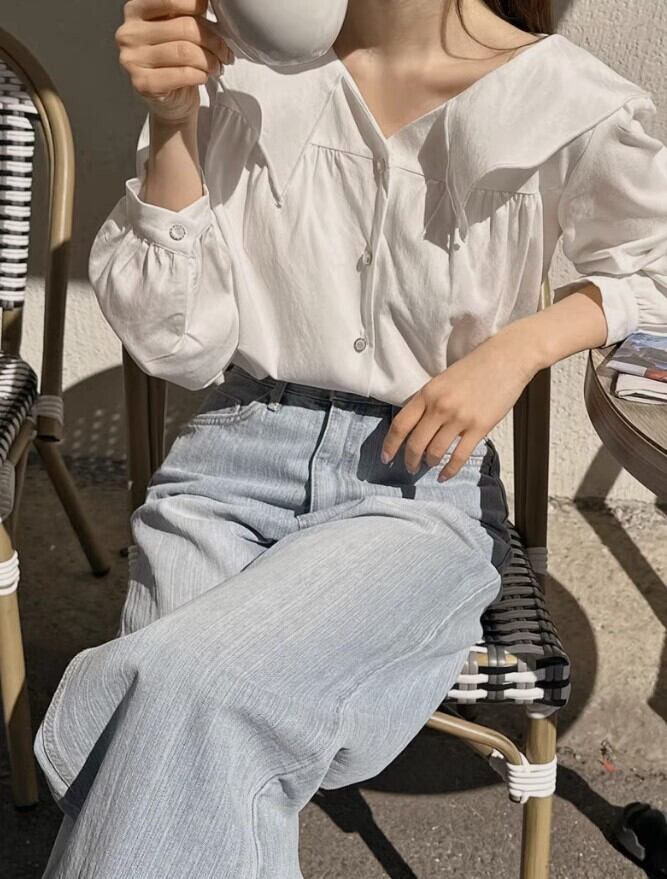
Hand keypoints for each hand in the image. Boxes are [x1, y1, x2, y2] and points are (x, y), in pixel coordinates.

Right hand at [116, 0, 233, 123]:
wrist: (170, 100)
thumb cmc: (175, 62)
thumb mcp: (178, 30)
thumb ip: (186, 14)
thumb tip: (211, 1)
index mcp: (135, 11)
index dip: (195, 4)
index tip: (208, 12)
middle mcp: (129, 33)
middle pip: (184, 27)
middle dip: (212, 40)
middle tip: (224, 51)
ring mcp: (133, 59)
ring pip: (186, 52)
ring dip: (210, 60)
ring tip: (217, 66)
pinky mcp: (143, 83)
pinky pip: (183, 74)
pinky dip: (200, 75)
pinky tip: (202, 76)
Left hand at [381, 328, 540, 479]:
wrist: (507, 359)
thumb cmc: (475, 367)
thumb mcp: (442, 380)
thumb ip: (428, 401)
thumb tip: (415, 427)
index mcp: (427, 393)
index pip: (400, 425)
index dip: (390, 445)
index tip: (385, 457)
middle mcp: (439, 407)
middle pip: (415, 443)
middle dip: (409, 460)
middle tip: (409, 467)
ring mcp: (459, 419)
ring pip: (435, 452)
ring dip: (429, 463)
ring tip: (428, 466)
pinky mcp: (479, 428)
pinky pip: (459, 457)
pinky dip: (449, 470)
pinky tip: (444, 476)